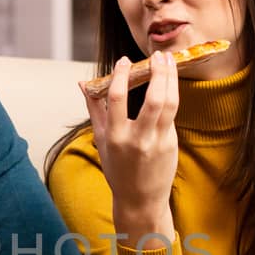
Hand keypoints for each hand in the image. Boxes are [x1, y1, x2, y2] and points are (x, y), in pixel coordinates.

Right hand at [80, 52, 179, 236]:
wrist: (140, 198)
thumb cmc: (117, 168)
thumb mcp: (101, 139)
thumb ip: (94, 109)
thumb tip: (83, 83)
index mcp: (116, 136)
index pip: (118, 98)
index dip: (122, 75)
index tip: (125, 60)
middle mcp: (138, 139)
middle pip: (154, 99)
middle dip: (158, 73)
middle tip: (158, 55)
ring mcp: (157, 141)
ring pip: (169, 103)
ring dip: (171, 79)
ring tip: (168, 62)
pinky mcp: (171, 143)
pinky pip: (171, 114)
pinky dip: (171, 95)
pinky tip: (169, 82)